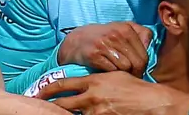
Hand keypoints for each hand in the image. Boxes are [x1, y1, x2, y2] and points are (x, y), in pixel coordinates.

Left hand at [37, 71, 188, 114]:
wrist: (150, 102)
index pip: (63, 84)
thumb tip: (83, 83)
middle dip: (51, 105)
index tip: (38, 92)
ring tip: (58, 113)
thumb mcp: (113, 76)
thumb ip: (96, 79)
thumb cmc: (134, 87)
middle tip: (40, 106)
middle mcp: (92, 96)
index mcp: (93, 81)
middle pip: (63, 103)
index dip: (48, 89)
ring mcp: (96, 111)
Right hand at [57, 22, 151, 77]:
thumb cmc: (103, 37)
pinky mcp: (95, 55)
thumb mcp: (122, 29)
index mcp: (127, 28)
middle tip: (130, 76)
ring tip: (119, 74)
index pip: (145, 54)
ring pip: (126, 67)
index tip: (137, 70)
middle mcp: (117, 34)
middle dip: (136, 73)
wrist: (76, 41)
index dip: (143, 66)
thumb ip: (140, 33)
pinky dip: (112, 74)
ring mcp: (105, 44)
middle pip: (137, 62)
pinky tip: (108, 72)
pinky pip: (112, 70)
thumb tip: (149, 47)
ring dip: (124, 74)